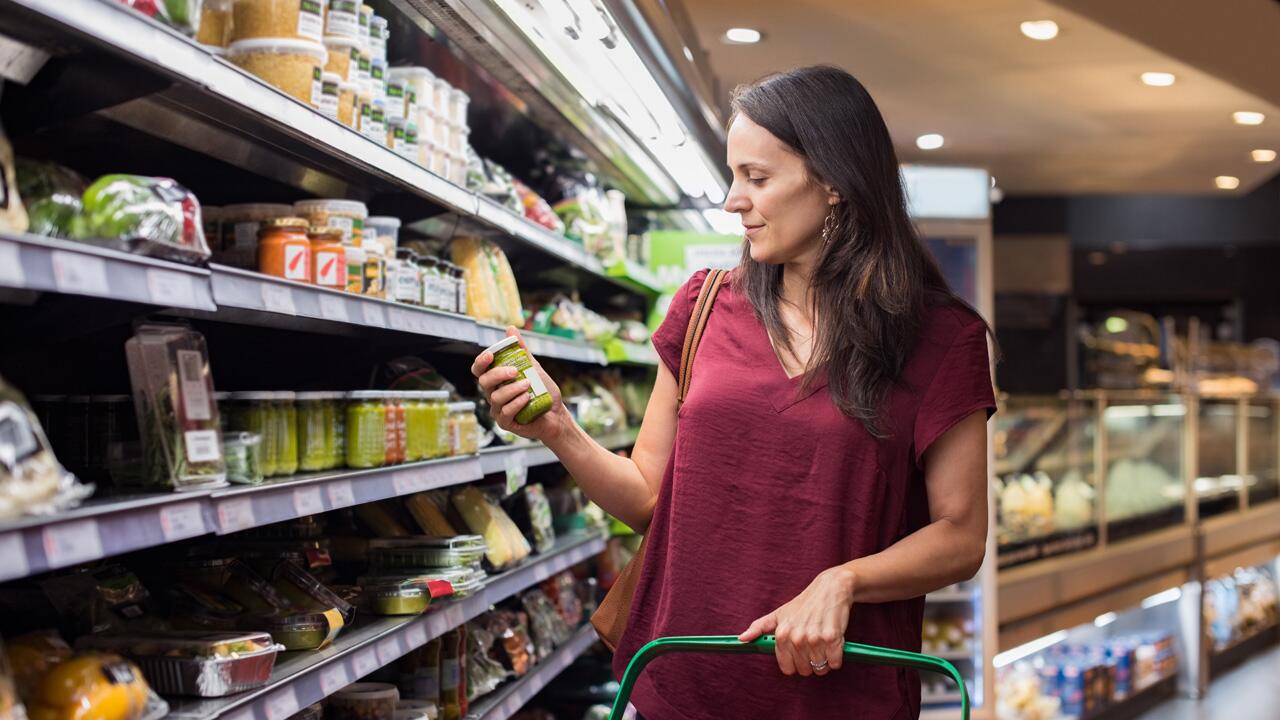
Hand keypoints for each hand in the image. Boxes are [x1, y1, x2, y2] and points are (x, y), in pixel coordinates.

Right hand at [472, 327, 569, 443]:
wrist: (557, 414)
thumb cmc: (543, 392)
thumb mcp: (533, 367)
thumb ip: (521, 351)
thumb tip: (510, 328)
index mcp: (496, 381)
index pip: (479, 370)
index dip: (481, 362)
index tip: (491, 355)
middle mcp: (493, 394)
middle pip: (484, 382)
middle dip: (498, 374)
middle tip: (515, 371)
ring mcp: (498, 410)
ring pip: (495, 397)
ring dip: (512, 389)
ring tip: (528, 385)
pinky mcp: (505, 423)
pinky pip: (505, 412)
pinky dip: (516, 403)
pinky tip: (527, 398)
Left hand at [738, 566, 855, 677]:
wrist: (830, 589)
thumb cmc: (804, 604)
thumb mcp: (779, 614)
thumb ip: (759, 627)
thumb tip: (742, 638)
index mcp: (782, 635)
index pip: (787, 668)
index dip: (795, 663)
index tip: (799, 654)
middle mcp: (797, 638)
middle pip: (805, 670)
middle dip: (810, 662)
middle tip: (813, 645)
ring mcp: (815, 639)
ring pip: (820, 668)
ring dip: (824, 659)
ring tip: (823, 642)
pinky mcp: (832, 638)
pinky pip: (835, 662)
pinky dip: (837, 657)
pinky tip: (834, 643)